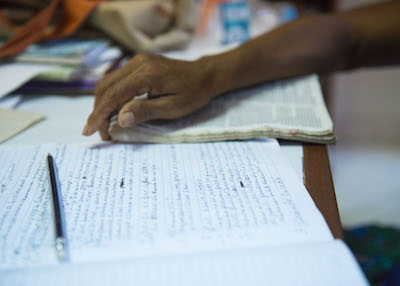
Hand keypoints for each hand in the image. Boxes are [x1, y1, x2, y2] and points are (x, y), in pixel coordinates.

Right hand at [82, 53, 217, 139]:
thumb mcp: (172, 108)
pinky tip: (113, 110)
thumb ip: (145, 111)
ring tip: (104, 124)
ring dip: (102, 104)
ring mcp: (137, 61)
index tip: (89, 131)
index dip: (99, 114)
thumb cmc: (192, 94)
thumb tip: (119, 119)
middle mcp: (137, 63)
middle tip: (101, 133)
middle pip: (105, 86)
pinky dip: (111, 95)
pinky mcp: (138, 63)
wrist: (204, 75)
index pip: (114, 94)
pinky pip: (117, 79)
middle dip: (98, 111)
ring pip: (108, 82)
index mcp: (146, 74)